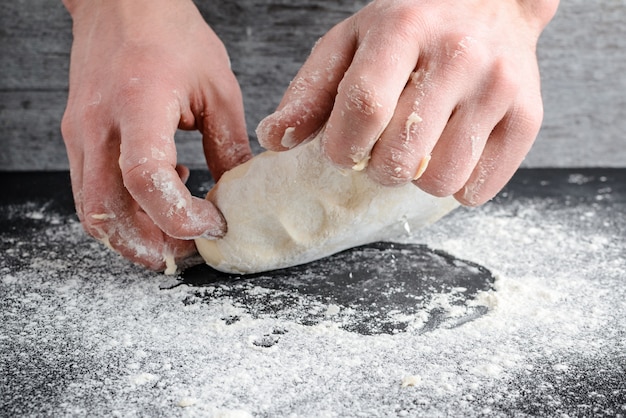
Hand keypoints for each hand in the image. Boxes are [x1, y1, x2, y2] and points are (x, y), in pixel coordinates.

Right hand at [61, 0, 251, 270]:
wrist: (122, 3)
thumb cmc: (171, 34)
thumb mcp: (218, 87)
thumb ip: (228, 145)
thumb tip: (238, 194)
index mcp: (138, 105)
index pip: (144, 179)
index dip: (178, 215)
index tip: (212, 224)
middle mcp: (98, 125)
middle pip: (107, 212)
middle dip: (149, 246)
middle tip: (188, 253)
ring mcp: (80, 133)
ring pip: (92, 210)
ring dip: (132, 236)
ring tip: (173, 234)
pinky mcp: (78, 137)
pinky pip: (91, 191)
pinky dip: (122, 211)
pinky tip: (156, 195)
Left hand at [256, 0, 558, 204]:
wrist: (492, 1)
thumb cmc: (410, 26)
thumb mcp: (350, 42)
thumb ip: (309, 91)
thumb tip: (274, 141)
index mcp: (404, 30)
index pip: (364, 107)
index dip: (343, 146)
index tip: (343, 150)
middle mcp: (459, 55)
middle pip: (400, 154)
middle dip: (377, 167)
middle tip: (382, 148)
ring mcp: (500, 87)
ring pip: (440, 180)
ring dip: (417, 178)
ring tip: (418, 149)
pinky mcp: (529, 117)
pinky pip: (480, 188)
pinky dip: (456, 186)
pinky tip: (449, 154)